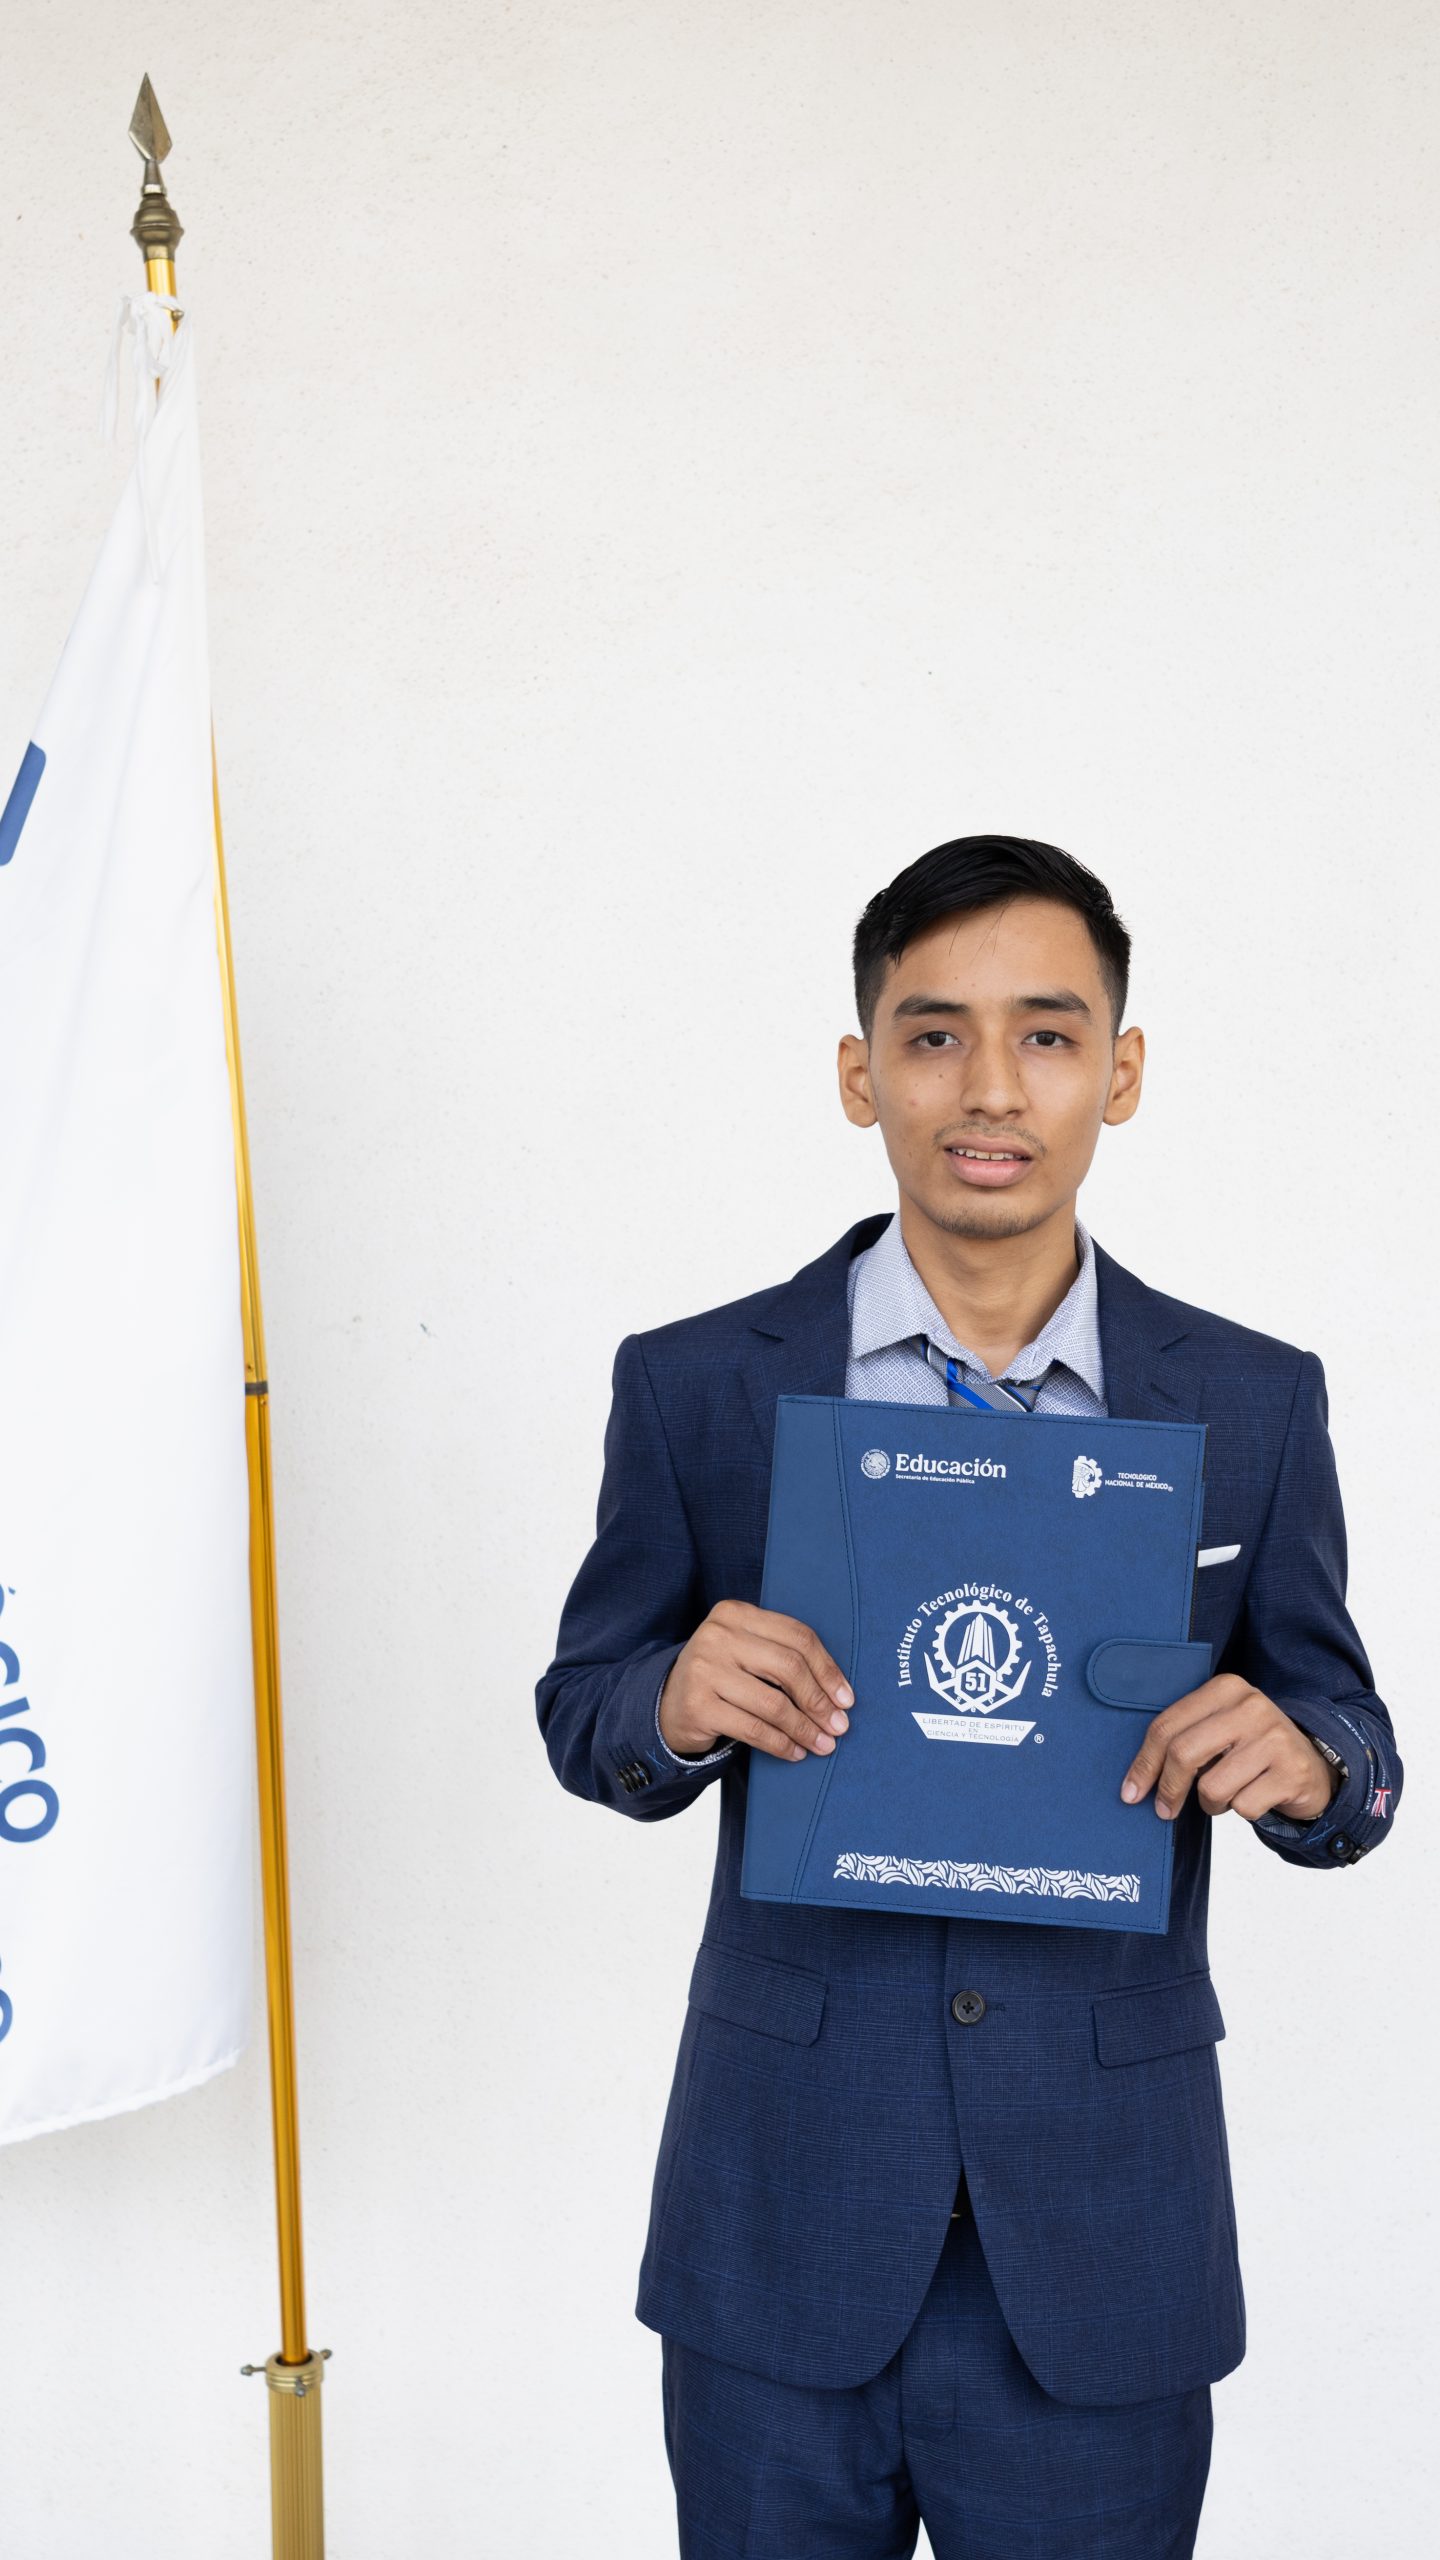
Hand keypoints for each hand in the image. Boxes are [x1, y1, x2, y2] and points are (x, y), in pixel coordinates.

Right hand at [659, 1600, 853, 1761]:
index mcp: (736, 1613)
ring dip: (804, 1729)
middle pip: (788, 1667)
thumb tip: (839, 1693)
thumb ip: (784, 1656)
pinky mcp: (698, 1705)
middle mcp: (717, 1635)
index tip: (846, 1699)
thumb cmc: (723, 1677)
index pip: (797, 1637)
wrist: (668, 1703)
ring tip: (822, 1744)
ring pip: (773, 1703)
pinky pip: (754, 1729)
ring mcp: (704, 1669)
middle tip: (839, 1726)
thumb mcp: (748, 1652)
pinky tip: (794, 1752)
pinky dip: (781, 1744)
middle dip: (819, 1701)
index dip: (828, 1669)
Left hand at [1122, 1675, 1338, 1825]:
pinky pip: (1243, 1806)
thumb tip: (1137, 1782)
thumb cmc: (1250, 1750)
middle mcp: (1251, 1706)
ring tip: (1227, 1794)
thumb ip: (1183, 1738)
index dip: (1144, 1763)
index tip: (1131, 1792)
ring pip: (1212, 1787)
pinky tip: (1255, 1796)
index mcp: (1226, 1688)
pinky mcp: (1291, 1771)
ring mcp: (1274, 1738)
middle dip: (1167, 1789)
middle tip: (1164, 1810)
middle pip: (1184, 1753)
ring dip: (1211, 1803)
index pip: (1167, 1725)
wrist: (1313, 1764)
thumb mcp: (1219, 1728)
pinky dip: (1241, 1811)